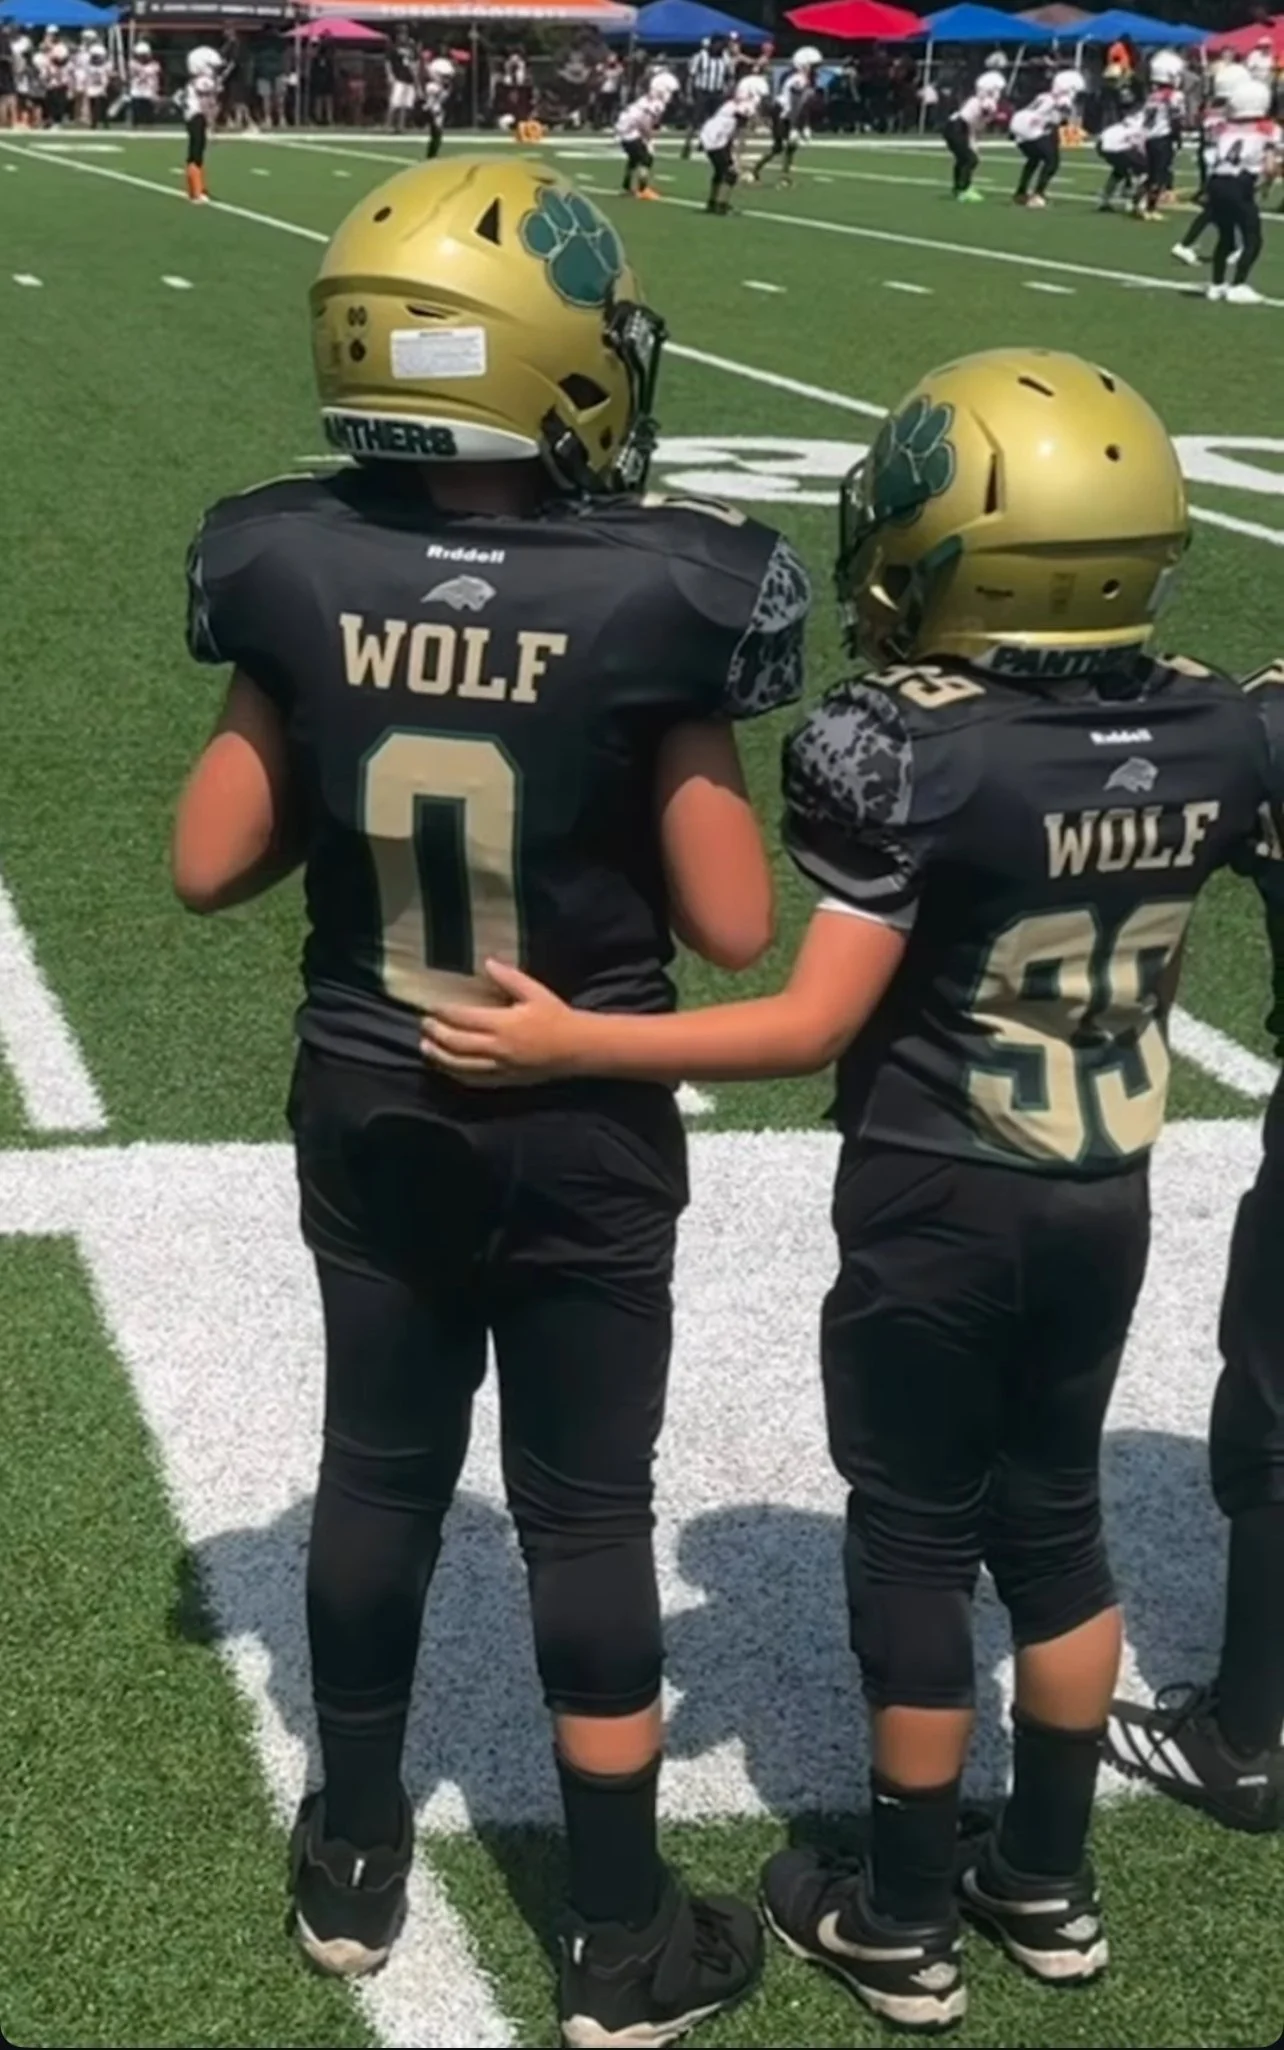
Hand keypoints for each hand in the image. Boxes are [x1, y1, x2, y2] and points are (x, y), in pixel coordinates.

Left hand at [421, 959, 584, 1085]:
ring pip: (460, 1065)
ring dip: (439, 1057)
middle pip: (456, 1043)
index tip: (431, 1006)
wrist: (577, 1048)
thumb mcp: (535, 992)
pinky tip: (447, 1068)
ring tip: (425, 1047)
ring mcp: (500, 1067)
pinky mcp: (505, 1080)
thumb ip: (509, 978)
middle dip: (436, 1033)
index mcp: (503, 1024)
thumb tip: (487, 962)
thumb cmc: (556, 1017)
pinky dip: (456, 1074)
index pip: (463, 1018)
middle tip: (424, 1024)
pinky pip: (474, 1080)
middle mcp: (498, 1048)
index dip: (444, 1013)